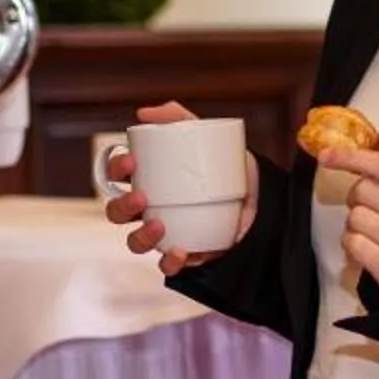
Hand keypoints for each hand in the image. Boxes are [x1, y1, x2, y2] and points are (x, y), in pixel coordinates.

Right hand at [104, 102, 256, 276]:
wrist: (263, 196)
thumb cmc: (225, 164)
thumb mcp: (205, 135)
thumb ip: (178, 117)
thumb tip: (144, 113)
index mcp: (148, 179)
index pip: (116, 175)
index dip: (114, 168)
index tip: (131, 161)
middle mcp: (151, 208)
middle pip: (117, 213)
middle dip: (120, 206)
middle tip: (140, 196)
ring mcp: (166, 233)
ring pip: (135, 242)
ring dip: (140, 236)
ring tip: (157, 225)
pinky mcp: (185, 253)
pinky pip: (168, 265)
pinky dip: (170, 261)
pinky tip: (180, 251)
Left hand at [326, 138, 378, 301]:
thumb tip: (372, 133)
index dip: (352, 157)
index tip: (325, 154)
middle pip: (363, 192)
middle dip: (356, 201)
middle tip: (371, 214)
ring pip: (355, 218)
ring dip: (354, 227)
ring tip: (373, 237)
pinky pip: (353, 244)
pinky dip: (353, 248)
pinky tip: (370, 253)